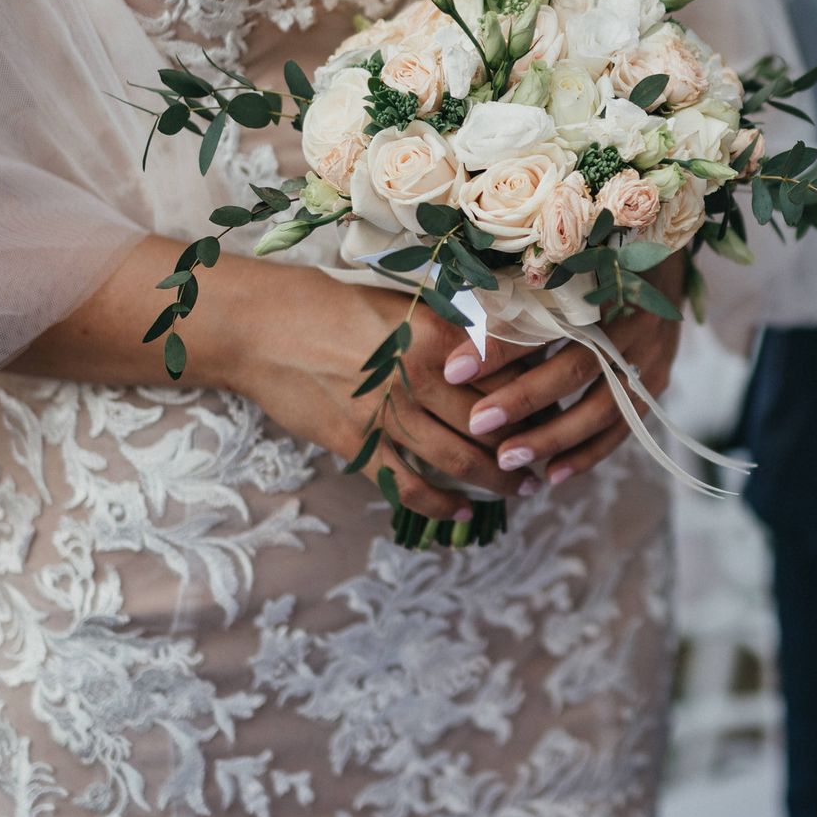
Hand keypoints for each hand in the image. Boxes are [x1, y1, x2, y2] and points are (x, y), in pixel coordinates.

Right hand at [231, 273, 539, 519]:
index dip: (535, 396)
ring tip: (520, 491)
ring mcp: (387, 415)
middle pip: (490, 422)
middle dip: (526, 445)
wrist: (260, 328)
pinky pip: (406, 484)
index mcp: (436, 337)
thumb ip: (446, 329)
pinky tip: (459, 512)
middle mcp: (419, 377)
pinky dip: (437, 502)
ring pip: (457, 458)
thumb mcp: (399, 304)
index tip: (557, 407)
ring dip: (494, 480)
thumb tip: (494, 348)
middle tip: (548, 458)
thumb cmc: (328, 305)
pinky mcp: (357, 444)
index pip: (504, 373)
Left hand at [454, 255, 687, 489]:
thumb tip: (458, 340)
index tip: (453, 370)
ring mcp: (652, 353)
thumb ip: (515, 298)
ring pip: (604, 406)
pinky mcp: (657, 379)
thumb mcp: (559, 267)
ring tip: (508, 459)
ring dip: (554, 436)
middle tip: (478, 424)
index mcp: (606, 281)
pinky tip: (553, 474)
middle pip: (577, 366)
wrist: (661, 254)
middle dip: (524, 400)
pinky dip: (589, 452)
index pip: (546, 319)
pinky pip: (624, 426)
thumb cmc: (593, 257)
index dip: (499, 346)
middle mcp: (635, 318)